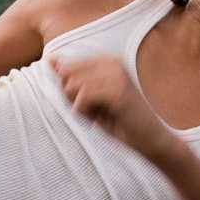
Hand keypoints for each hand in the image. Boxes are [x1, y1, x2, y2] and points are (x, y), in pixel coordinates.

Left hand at [46, 52, 166, 157]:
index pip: (67, 66)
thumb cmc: (119, 121)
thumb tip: (50, 60)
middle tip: (92, 110)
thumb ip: (71, 78)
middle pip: (67, 74)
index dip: (69, 90)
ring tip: (97, 115)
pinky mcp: (118, 91)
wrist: (150, 139)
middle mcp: (114, 61)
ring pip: (73, 85)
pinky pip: (83, 97)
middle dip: (71, 97)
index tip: (88, 102)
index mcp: (108, 59)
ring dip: (79, 107)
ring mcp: (117, 75)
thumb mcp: (90, 97)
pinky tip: (98, 119)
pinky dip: (84, 112)